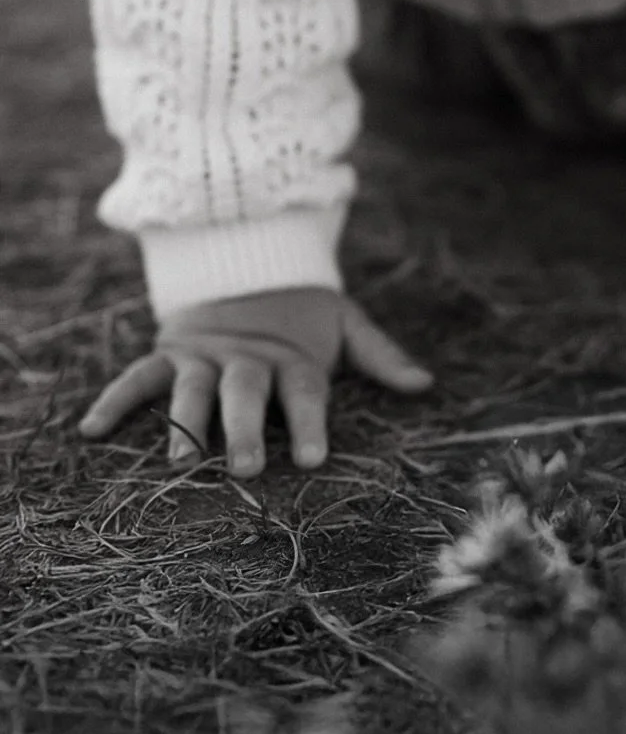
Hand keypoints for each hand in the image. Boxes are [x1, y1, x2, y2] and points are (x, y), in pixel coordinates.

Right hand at [79, 287, 431, 475]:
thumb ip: (381, 356)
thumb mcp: (346, 325)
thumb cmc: (304, 315)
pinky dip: (115, 400)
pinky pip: (139, 376)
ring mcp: (205, 355)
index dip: (311, 423)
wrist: (250, 264)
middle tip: (246, 470)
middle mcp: (247, 358)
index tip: (315, 458)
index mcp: (293, 358)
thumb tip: (425, 384)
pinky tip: (92, 431)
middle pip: (246, 393)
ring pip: (193, 390)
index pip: (305, 391)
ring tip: (181, 462)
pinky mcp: (171, 351)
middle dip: (246, 430)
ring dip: (186, 424)